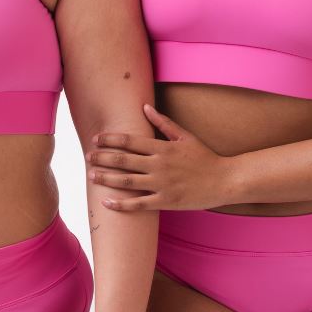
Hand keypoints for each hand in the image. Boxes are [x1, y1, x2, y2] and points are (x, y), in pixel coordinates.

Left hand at [87, 104, 233, 211]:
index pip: (130, 141)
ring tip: (91, 176)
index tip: (96, 139)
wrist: (224, 181)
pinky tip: (107, 202)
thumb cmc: (204, 157)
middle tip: (87, 156)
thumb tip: (145, 107)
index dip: (110, 139)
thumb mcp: (185, 136)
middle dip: (102, 157)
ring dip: (106, 178)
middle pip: (123, 160)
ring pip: (127, 181)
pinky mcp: (165, 201)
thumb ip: (163, 122)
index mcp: (162, 148)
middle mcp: (159, 165)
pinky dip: (121, 204)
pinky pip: (138, 204)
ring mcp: (161, 184)